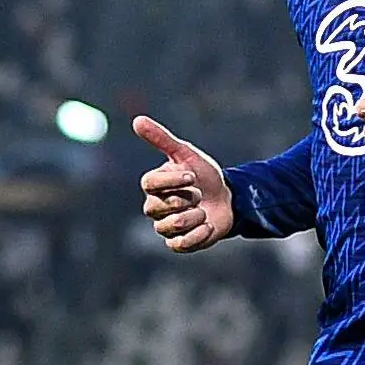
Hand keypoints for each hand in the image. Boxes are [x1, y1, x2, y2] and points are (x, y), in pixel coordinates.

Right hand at [132, 114, 234, 250]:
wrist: (227, 198)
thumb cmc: (203, 175)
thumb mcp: (185, 154)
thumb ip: (161, 139)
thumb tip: (137, 119)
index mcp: (153, 185)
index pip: (149, 183)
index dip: (172, 180)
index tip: (192, 175)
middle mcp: (154, 207)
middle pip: (158, 207)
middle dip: (185, 199)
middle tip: (198, 194)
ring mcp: (165, 227)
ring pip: (169, 227)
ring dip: (194, 216)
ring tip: (203, 210)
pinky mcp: (179, 243)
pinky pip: (179, 245)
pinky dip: (198, 235)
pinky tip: (208, 225)